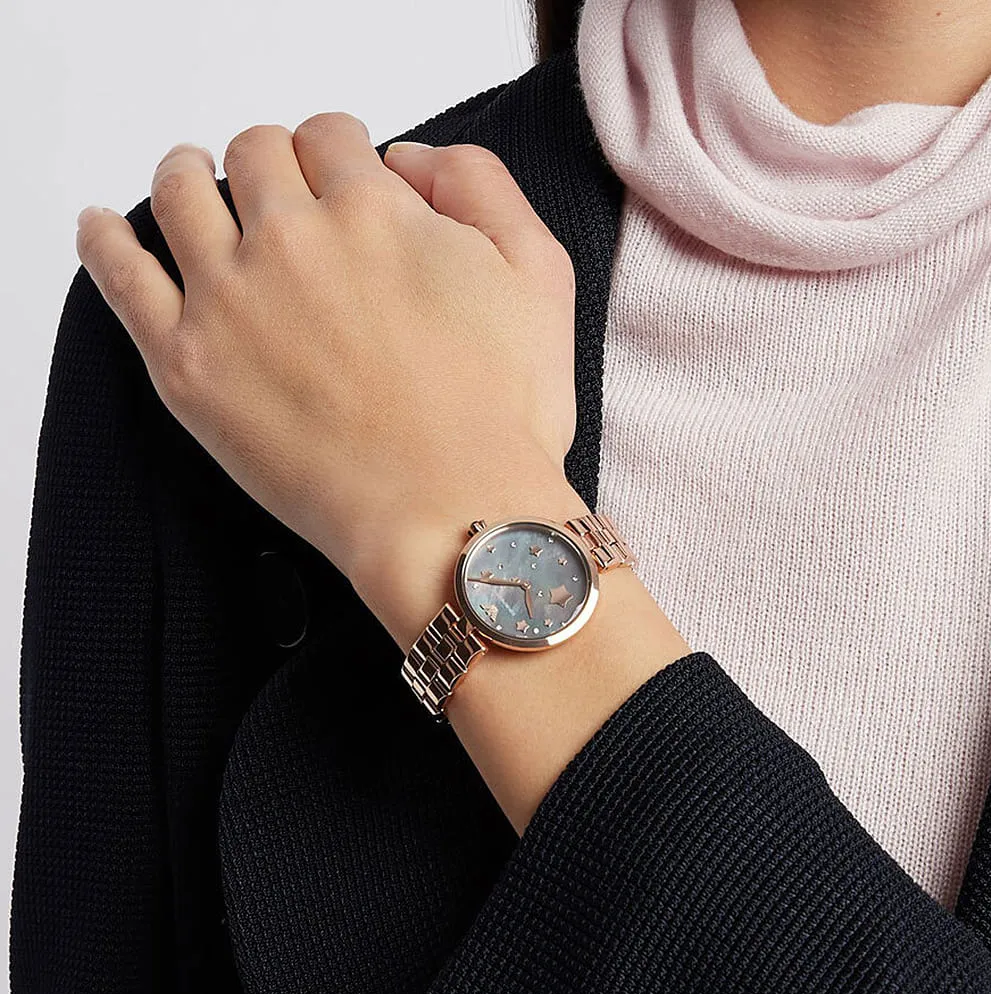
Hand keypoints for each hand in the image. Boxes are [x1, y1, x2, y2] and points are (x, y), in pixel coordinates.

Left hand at [75, 114, 583, 645]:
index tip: (337, 176)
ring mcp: (230, 298)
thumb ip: (480, 186)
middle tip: (280, 193)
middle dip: (271, 162)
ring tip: (193, 184)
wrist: (453, 514)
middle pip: (255, 155)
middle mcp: (292, 236)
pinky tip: (105, 229)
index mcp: (374, 209)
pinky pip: (119, 273)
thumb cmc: (502, 416)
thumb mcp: (541, 276)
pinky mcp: (186, 363)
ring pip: (181, 192)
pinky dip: (104, 238)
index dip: (337, 150)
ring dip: (188, 174)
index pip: (330, 138)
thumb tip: (406, 158)